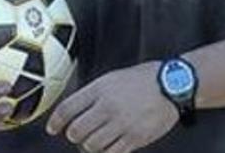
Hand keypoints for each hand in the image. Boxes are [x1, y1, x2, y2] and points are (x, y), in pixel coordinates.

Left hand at [46, 61, 177, 152]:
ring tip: (94, 140)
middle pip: (76, 131)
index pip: (68, 108)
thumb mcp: (113, 78)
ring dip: (89, 145)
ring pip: (91, 145)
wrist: (173, 85)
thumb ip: (93, 94)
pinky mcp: (135, 138)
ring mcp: (122, 124)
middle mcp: (108, 106)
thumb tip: (74, 110)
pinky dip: (106, 152)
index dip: (55, 121)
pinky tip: (109, 146)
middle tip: (78, 134)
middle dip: (74, 134)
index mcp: (100, 89)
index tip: (52, 128)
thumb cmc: (143, 79)